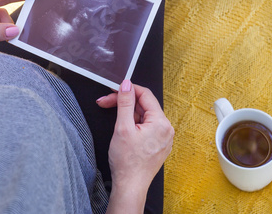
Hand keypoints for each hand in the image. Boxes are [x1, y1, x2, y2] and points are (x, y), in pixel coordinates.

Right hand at [98, 80, 173, 212]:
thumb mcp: (123, 127)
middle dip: (124, 102)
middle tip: (106, 103)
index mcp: (161, 123)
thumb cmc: (127, 162)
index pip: (145, 94)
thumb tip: (126, 85)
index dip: (127, 90)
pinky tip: (124, 129)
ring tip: (114, 121)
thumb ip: (125, 103)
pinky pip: (146, 126)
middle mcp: (166, 129)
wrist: (130, 186)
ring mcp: (163, 137)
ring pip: (144, 116)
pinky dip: (134, 123)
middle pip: (144, 105)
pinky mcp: (158, 144)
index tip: (113, 90)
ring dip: (128, 113)